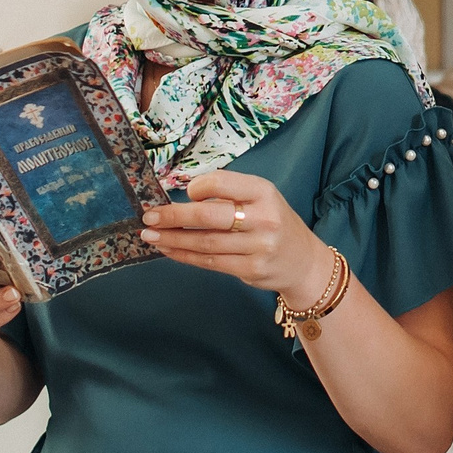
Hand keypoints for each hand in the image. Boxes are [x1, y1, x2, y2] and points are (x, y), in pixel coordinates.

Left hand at [140, 170, 333, 299]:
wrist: (303, 261)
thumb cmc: (273, 222)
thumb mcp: (261, 198)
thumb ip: (229, 195)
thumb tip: (182, 198)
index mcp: (263, 192)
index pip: (222, 183)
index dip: (197, 188)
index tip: (183, 192)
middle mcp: (263, 218)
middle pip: (208, 217)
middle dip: (173, 217)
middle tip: (149, 217)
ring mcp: (258, 247)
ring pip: (205, 243)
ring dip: (173, 239)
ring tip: (150, 235)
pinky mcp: (250, 270)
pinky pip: (210, 262)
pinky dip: (185, 256)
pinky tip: (169, 250)